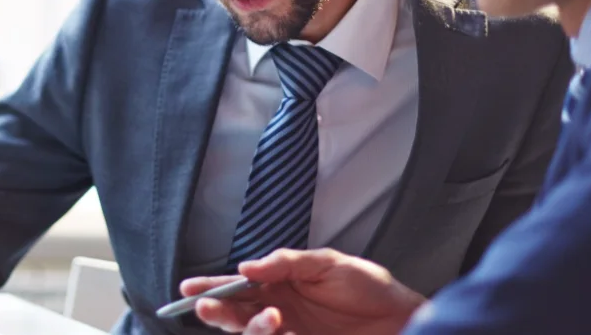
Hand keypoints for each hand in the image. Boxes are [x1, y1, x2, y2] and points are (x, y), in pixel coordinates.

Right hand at [182, 249, 425, 334]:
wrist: (402, 318)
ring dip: (250, 327)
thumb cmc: (368, 287)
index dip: (211, 288)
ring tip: (272, 317)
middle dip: (217, 311)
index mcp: (280, 286)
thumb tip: (246, 267)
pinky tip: (281, 330)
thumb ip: (287, 263)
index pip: (238, 287)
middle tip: (207, 307)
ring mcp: (290, 333)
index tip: (189, 289)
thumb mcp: (329, 263)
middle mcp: (279, 311)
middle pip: (236, 315)